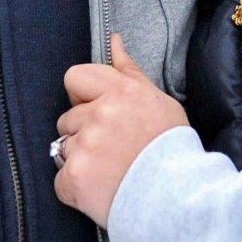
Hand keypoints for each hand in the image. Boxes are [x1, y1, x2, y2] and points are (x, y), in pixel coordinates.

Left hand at [54, 33, 188, 225]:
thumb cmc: (172, 150)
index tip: (97, 113)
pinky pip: (60, 180)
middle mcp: (100, 115)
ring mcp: (85, 146)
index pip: (75, 77)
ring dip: (81, 160)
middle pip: (67, 118)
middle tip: (113, 151)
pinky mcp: (74, 177)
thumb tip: (114, 40)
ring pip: (63, 148)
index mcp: (121, 92)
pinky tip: (101, 192)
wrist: (180, 201)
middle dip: (83, 133)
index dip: (82, 96)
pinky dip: (76, 189)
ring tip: (111, 173)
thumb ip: (129, 72)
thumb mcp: (159, 102)